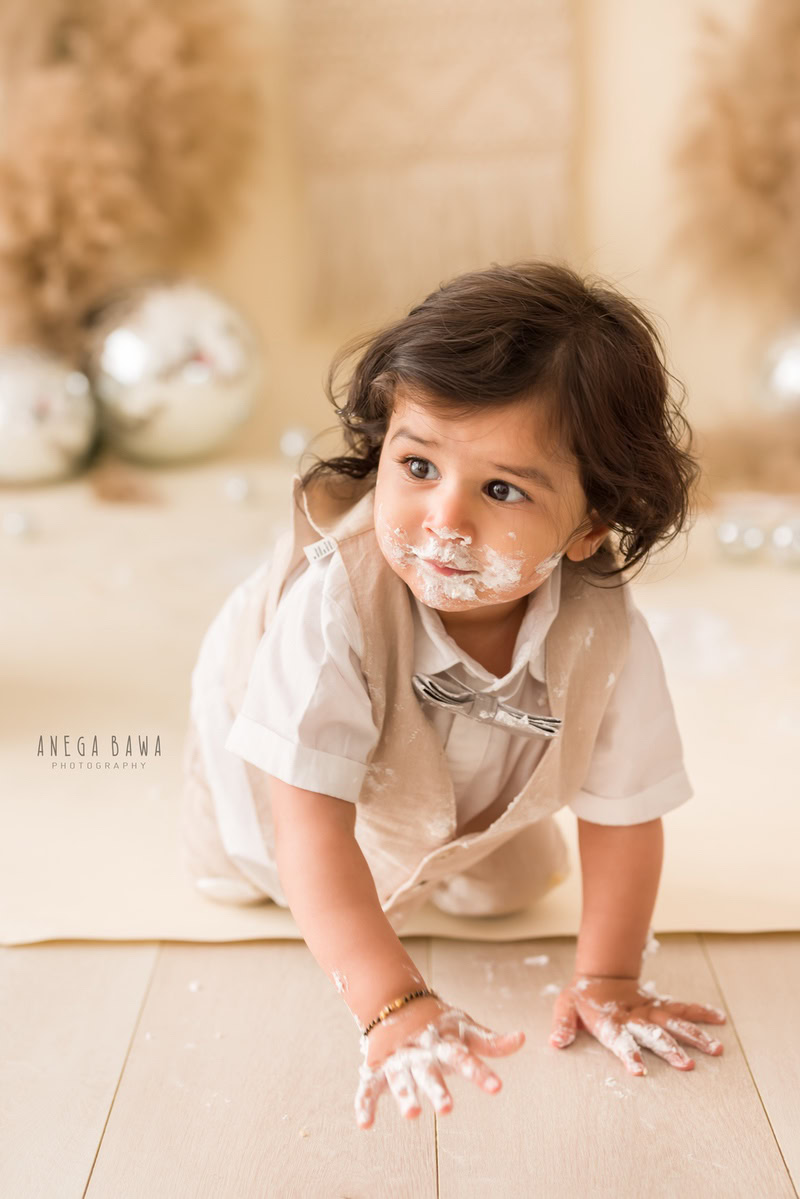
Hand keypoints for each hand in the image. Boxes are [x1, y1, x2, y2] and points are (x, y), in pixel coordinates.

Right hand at [354, 995, 524, 1128]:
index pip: (464, 1058)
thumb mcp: (465, 1029)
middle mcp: (421, 1054)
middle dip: (438, 1090)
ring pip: (401, 1081)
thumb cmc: (438, 1023)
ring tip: (412, 1114)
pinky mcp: (376, 1070)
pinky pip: (368, 1088)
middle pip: (430, 1073)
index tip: (497, 1088)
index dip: (480, 1073)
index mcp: (444, 1044)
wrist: (395, 1003)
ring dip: (405, 1096)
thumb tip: (522, 1038)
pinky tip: (365, 1123)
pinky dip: (364, 1104)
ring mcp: (397, 1062)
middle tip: (448, 1110)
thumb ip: (490, 1041)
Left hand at [549, 973, 726, 1074]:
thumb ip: (563, 1024)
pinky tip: (720, 1019)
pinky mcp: (659, 1005)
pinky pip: (682, 1007)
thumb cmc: (582, 997)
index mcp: (611, 1021)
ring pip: (674, 1022)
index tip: (639, 1070)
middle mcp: (634, 1016)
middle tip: (687, 1065)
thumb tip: (555, 1041)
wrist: (600, 974)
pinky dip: (701, 1012)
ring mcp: (649, 1010)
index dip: (628, 1054)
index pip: (620, 1040)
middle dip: (670, 1049)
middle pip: (653, 1034)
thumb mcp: (565, 1006)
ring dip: (694, 1035)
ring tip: (716, 1049)